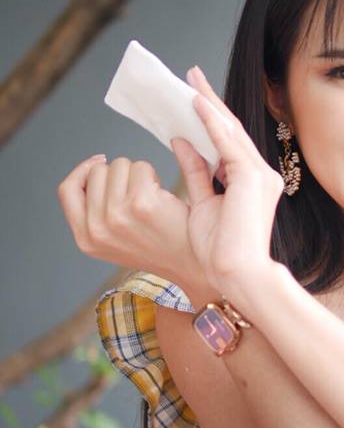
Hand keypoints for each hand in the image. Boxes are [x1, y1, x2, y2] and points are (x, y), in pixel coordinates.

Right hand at [56, 152, 199, 284]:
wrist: (192, 265)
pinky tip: (162, 197)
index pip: (67, 190)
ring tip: (151, 200)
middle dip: (119, 175)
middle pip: (96, 173)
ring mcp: (116, 216)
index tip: (100, 163)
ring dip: (137, 174)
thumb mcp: (114, 238)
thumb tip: (95, 164)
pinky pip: (140, 167)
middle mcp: (96, 229)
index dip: (82, 171)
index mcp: (85, 239)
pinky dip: (153, 175)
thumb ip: (96, 209)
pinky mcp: (141, 204)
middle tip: (139, 198)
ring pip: (118, 165)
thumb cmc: (158, 246)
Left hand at [170, 65, 284, 311]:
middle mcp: (261, 175)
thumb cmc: (219, 252)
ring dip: (210, 105)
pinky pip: (228, 144)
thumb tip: (181, 141)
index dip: (209, 118)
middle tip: (191, 76)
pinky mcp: (252, 178)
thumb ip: (196, 172)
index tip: (192, 98)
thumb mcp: (202, 204)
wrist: (236, 274)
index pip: (227, 142)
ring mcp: (260, 175)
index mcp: (250, 183)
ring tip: (191, 82)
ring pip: (231, 132)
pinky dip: (212, 122)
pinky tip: (198, 103)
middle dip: (210, 102)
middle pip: (231, 131)